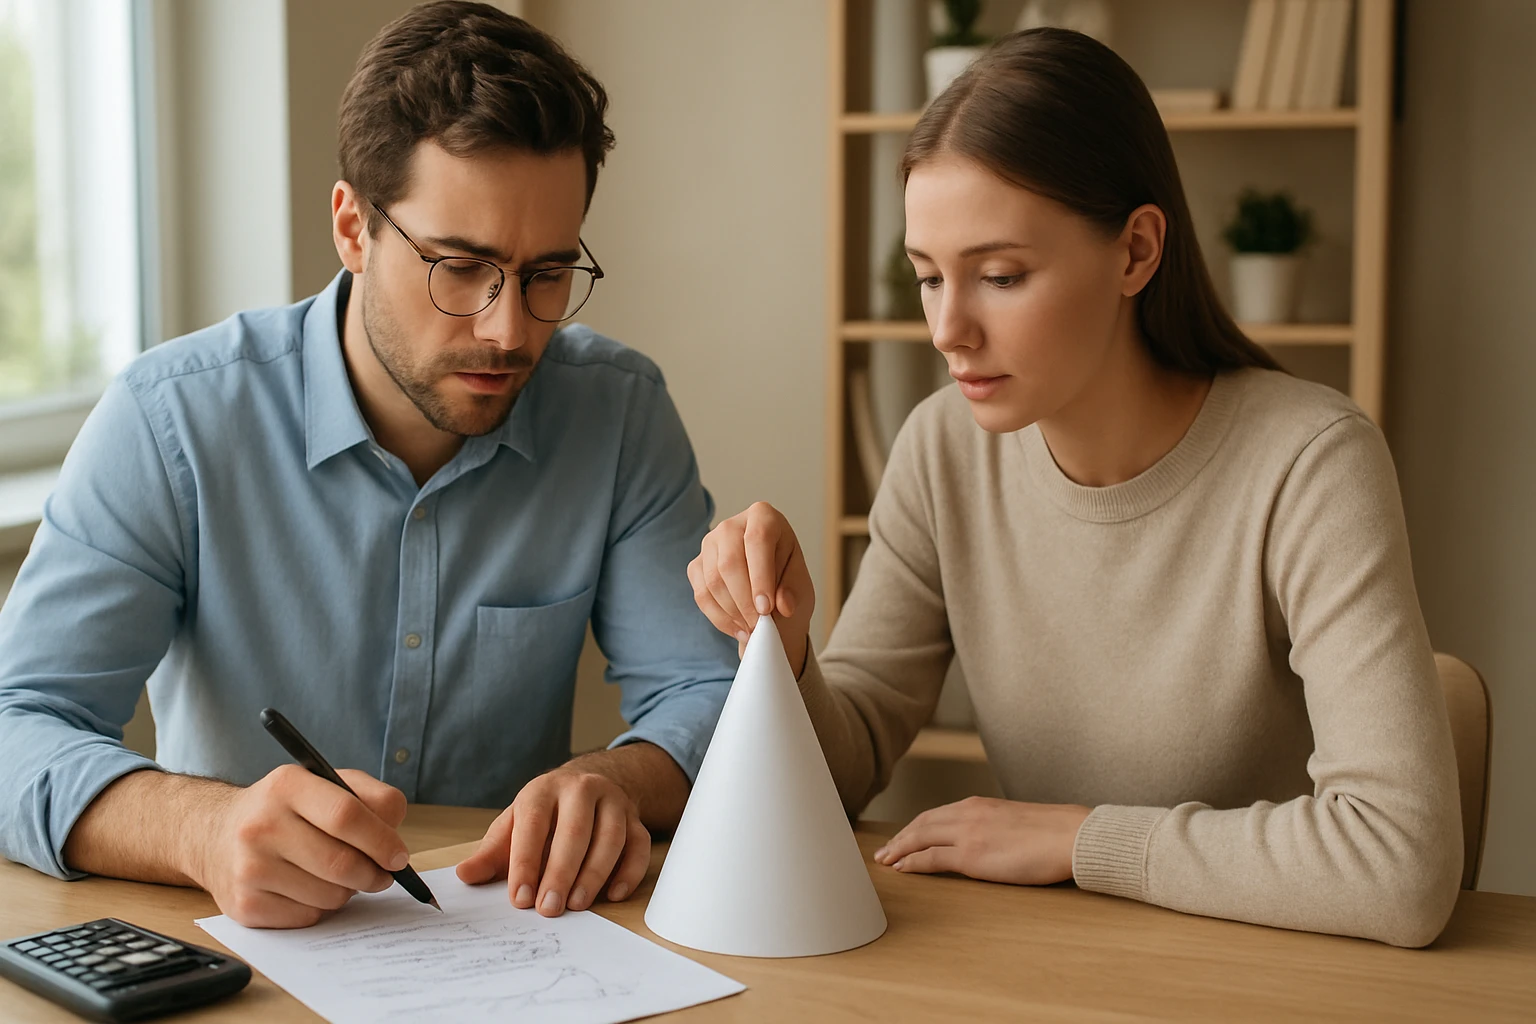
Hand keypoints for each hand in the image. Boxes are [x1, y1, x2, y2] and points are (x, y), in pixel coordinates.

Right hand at [191, 765, 409, 927]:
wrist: (216, 835)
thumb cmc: (286, 810)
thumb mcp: (326, 783)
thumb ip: (371, 798)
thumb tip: (395, 840)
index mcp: (286, 786)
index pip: (346, 815)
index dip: (382, 840)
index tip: (399, 856)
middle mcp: (261, 825)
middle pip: (340, 863)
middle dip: (373, 874)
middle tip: (382, 874)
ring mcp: (249, 868)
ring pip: (329, 895)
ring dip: (347, 891)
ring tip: (337, 875)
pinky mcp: (245, 905)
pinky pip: (308, 916)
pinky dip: (320, 907)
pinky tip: (307, 887)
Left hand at [455, 762, 649, 916]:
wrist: (588, 784)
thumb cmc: (545, 813)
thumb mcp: (514, 824)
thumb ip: (492, 853)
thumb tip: (465, 875)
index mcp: (543, 790)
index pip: (534, 825)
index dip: (526, 862)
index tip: (520, 897)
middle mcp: (581, 790)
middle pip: (574, 831)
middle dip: (561, 873)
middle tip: (549, 909)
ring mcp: (613, 802)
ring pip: (610, 838)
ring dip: (594, 875)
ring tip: (577, 905)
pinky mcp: (636, 819)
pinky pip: (639, 846)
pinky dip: (629, 872)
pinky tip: (613, 895)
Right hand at [689, 501, 814, 675]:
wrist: (770, 592)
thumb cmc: (787, 580)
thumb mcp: (800, 583)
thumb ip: (793, 591)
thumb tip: (783, 605)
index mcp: (763, 516)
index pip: (757, 540)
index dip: (761, 577)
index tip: (766, 609)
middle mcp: (731, 525)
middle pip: (729, 562)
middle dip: (744, 601)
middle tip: (759, 625)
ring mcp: (709, 544)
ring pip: (713, 581)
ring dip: (733, 612)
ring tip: (752, 629)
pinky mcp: (696, 566)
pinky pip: (702, 595)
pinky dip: (720, 618)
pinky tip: (739, 629)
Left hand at [873, 797, 1091, 885]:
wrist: (1071, 835)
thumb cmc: (1055, 832)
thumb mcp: (1016, 820)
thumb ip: (996, 826)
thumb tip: (992, 839)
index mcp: (979, 804)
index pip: (936, 814)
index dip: (915, 827)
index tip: (903, 838)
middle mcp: (968, 813)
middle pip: (921, 824)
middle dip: (899, 838)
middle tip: (883, 852)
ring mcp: (968, 833)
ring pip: (919, 837)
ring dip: (898, 849)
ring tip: (885, 861)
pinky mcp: (972, 855)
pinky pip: (931, 858)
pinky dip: (912, 862)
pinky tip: (902, 869)